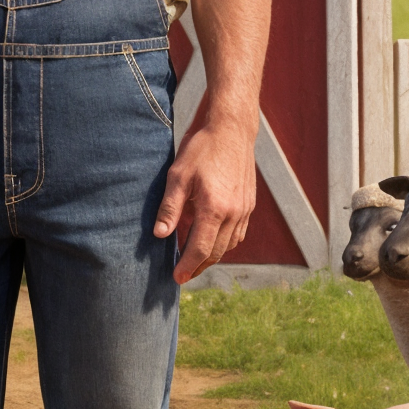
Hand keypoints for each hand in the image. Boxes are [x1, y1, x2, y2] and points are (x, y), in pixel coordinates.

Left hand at [154, 116, 257, 282]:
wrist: (231, 130)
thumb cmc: (202, 149)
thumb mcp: (178, 175)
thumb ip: (170, 208)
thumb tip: (160, 234)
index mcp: (215, 209)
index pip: (200, 249)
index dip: (187, 266)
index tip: (177, 278)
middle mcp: (234, 214)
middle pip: (216, 252)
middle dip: (199, 267)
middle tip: (183, 275)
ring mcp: (245, 210)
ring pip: (229, 245)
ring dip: (212, 256)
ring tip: (195, 262)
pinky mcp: (249, 205)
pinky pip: (238, 234)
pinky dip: (225, 243)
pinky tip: (212, 241)